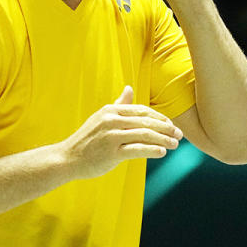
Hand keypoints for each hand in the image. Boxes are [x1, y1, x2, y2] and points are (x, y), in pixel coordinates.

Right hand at [61, 86, 182, 179]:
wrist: (67, 158)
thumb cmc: (87, 139)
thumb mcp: (101, 117)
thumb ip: (118, 104)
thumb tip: (129, 88)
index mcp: (111, 110)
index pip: (142, 111)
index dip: (159, 118)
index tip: (171, 125)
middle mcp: (112, 120)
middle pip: (146, 121)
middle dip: (166, 128)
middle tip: (179, 135)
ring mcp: (111, 136)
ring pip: (145, 135)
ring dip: (163, 140)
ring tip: (175, 145)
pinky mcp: (111, 152)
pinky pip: (137, 149)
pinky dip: (152, 150)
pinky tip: (162, 152)